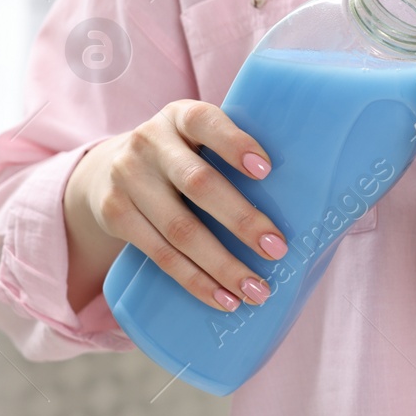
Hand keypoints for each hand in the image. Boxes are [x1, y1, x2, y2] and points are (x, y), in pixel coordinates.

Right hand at [64, 100, 287, 313]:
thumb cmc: (182, 157)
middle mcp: (149, 143)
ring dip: (222, 265)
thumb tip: (308, 196)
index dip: (235, 144)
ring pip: (179, 228)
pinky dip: (195, 281)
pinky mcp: (115, 215)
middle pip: (198, 184)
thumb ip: (237, 154)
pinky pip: (159, 254)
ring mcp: (128, 179)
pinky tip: (223, 298)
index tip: (266, 170)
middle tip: (278, 249)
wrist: (106, 170)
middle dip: (241, 220)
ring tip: (257, 290)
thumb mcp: (199, 140)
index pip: (206, 121)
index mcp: (180, 117)